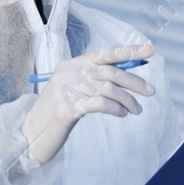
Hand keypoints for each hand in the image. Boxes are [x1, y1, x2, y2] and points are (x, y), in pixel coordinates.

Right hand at [20, 43, 154, 163]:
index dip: (129, 51)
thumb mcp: (76, 90)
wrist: (33, 133)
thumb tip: (129, 77)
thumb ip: (96, 81)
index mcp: (71, 64)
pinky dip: (116, 109)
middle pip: (109, 71)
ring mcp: (65, 89)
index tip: (150, 51)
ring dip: (128, 100)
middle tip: (151, 92)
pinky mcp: (66, 108)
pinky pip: (100, 104)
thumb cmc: (59, 111)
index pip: (104, 52)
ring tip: (137, 110)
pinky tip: (122, 114)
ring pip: (107, 89)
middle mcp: (68, 72)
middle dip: (134, 81)